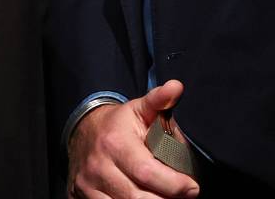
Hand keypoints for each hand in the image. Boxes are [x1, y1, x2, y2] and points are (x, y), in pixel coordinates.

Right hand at [68, 80, 200, 198]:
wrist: (83, 132)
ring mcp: (89, 184)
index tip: (192, 187)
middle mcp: (99, 166)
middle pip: (139, 198)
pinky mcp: (82, 196)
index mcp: (115, 143)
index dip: (175, 185)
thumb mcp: (139, 109)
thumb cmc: (119, 125)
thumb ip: (159, 100)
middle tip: (182, 196)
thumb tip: (176, 87)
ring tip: (166, 197)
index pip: (148, 173)